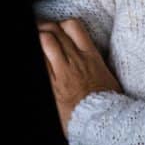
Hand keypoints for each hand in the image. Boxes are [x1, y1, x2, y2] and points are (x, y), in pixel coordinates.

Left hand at [37, 18, 122, 137]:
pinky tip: (38, 59)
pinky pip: (41, 64)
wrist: (103, 119)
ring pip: (45, 42)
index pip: (73, 27)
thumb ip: (94, 63)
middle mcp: (75, 59)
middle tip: (39, 31)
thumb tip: (89, 60)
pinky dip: (37, 57)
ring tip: (36, 41)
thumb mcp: (106, 75)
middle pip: (55, 31)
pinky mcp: (52, 85)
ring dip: (39, 39)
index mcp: (90, 55)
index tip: (57, 29)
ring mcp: (62, 71)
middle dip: (44, 28)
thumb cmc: (107, 101)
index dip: (61, 24)